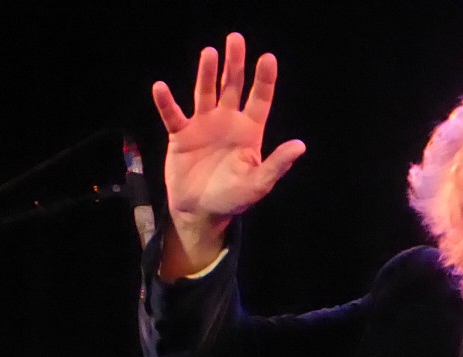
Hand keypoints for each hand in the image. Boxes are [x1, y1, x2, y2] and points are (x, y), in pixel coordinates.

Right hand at [152, 32, 305, 273]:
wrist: (202, 211)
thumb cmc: (234, 198)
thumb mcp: (259, 183)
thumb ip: (278, 164)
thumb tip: (300, 146)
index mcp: (250, 132)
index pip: (260, 100)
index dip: (264, 79)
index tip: (267, 57)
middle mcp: (227, 123)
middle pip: (232, 87)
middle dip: (235, 64)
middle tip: (236, 38)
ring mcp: (203, 126)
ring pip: (205, 93)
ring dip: (207, 73)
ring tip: (209, 53)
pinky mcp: (181, 135)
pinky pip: (173, 115)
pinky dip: (166, 102)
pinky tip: (161, 88)